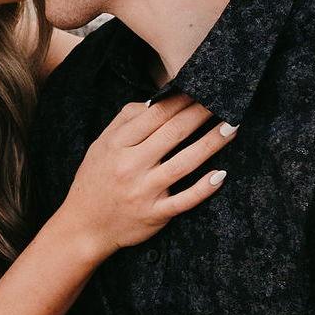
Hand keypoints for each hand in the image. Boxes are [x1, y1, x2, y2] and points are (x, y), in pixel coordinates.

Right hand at [58, 92, 232, 262]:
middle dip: (201, 114)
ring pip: (183, 163)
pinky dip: (203, 188)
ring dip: (210, 144)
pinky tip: (221, 174)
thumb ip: (124, 121)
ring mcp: (144, 192)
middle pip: (173, 134)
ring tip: (232, 127)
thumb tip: (155, 101)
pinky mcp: (154, 214)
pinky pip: (183, 200)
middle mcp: (130, 166)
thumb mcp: (100, 146)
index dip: (181, 100)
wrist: (83, 227)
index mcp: (117, 146)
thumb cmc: (95, 181)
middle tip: (224, 100)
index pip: (155, 116)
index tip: (200, 88)